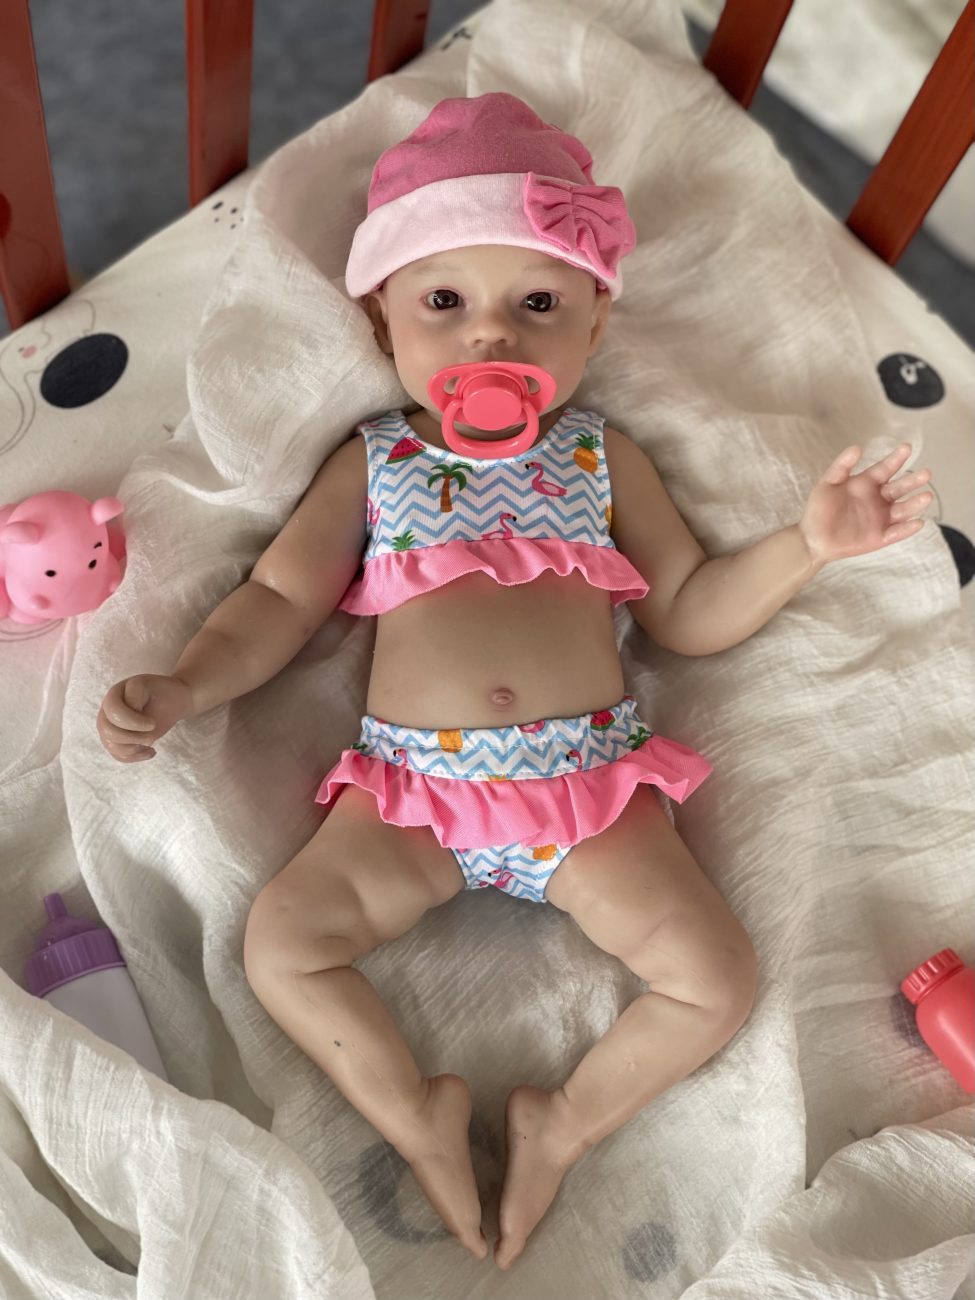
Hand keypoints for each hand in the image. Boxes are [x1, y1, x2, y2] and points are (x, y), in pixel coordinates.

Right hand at [97, 674, 193, 762]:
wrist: (170, 702)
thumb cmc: (163, 693)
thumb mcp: (152, 687)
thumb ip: (135, 695)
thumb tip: (128, 711)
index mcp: (115, 695)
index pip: (114, 712)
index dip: (134, 722)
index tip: (153, 723)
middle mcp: (107, 711)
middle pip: (108, 731)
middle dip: (133, 737)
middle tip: (152, 736)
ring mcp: (110, 727)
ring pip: (111, 745)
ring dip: (134, 748)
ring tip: (151, 741)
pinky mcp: (118, 741)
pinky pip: (118, 755)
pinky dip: (135, 757)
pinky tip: (150, 751)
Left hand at [798, 443, 932, 564]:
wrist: (813, 538)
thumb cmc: (819, 509)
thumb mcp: (827, 483)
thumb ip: (842, 466)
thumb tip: (857, 447)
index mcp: (867, 483)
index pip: (886, 468)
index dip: (896, 459)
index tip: (906, 448)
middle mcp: (878, 499)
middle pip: (900, 488)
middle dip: (913, 481)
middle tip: (926, 473)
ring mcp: (881, 518)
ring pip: (903, 510)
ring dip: (915, 503)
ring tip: (926, 496)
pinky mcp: (880, 537)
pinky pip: (897, 532)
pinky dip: (907, 529)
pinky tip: (918, 522)